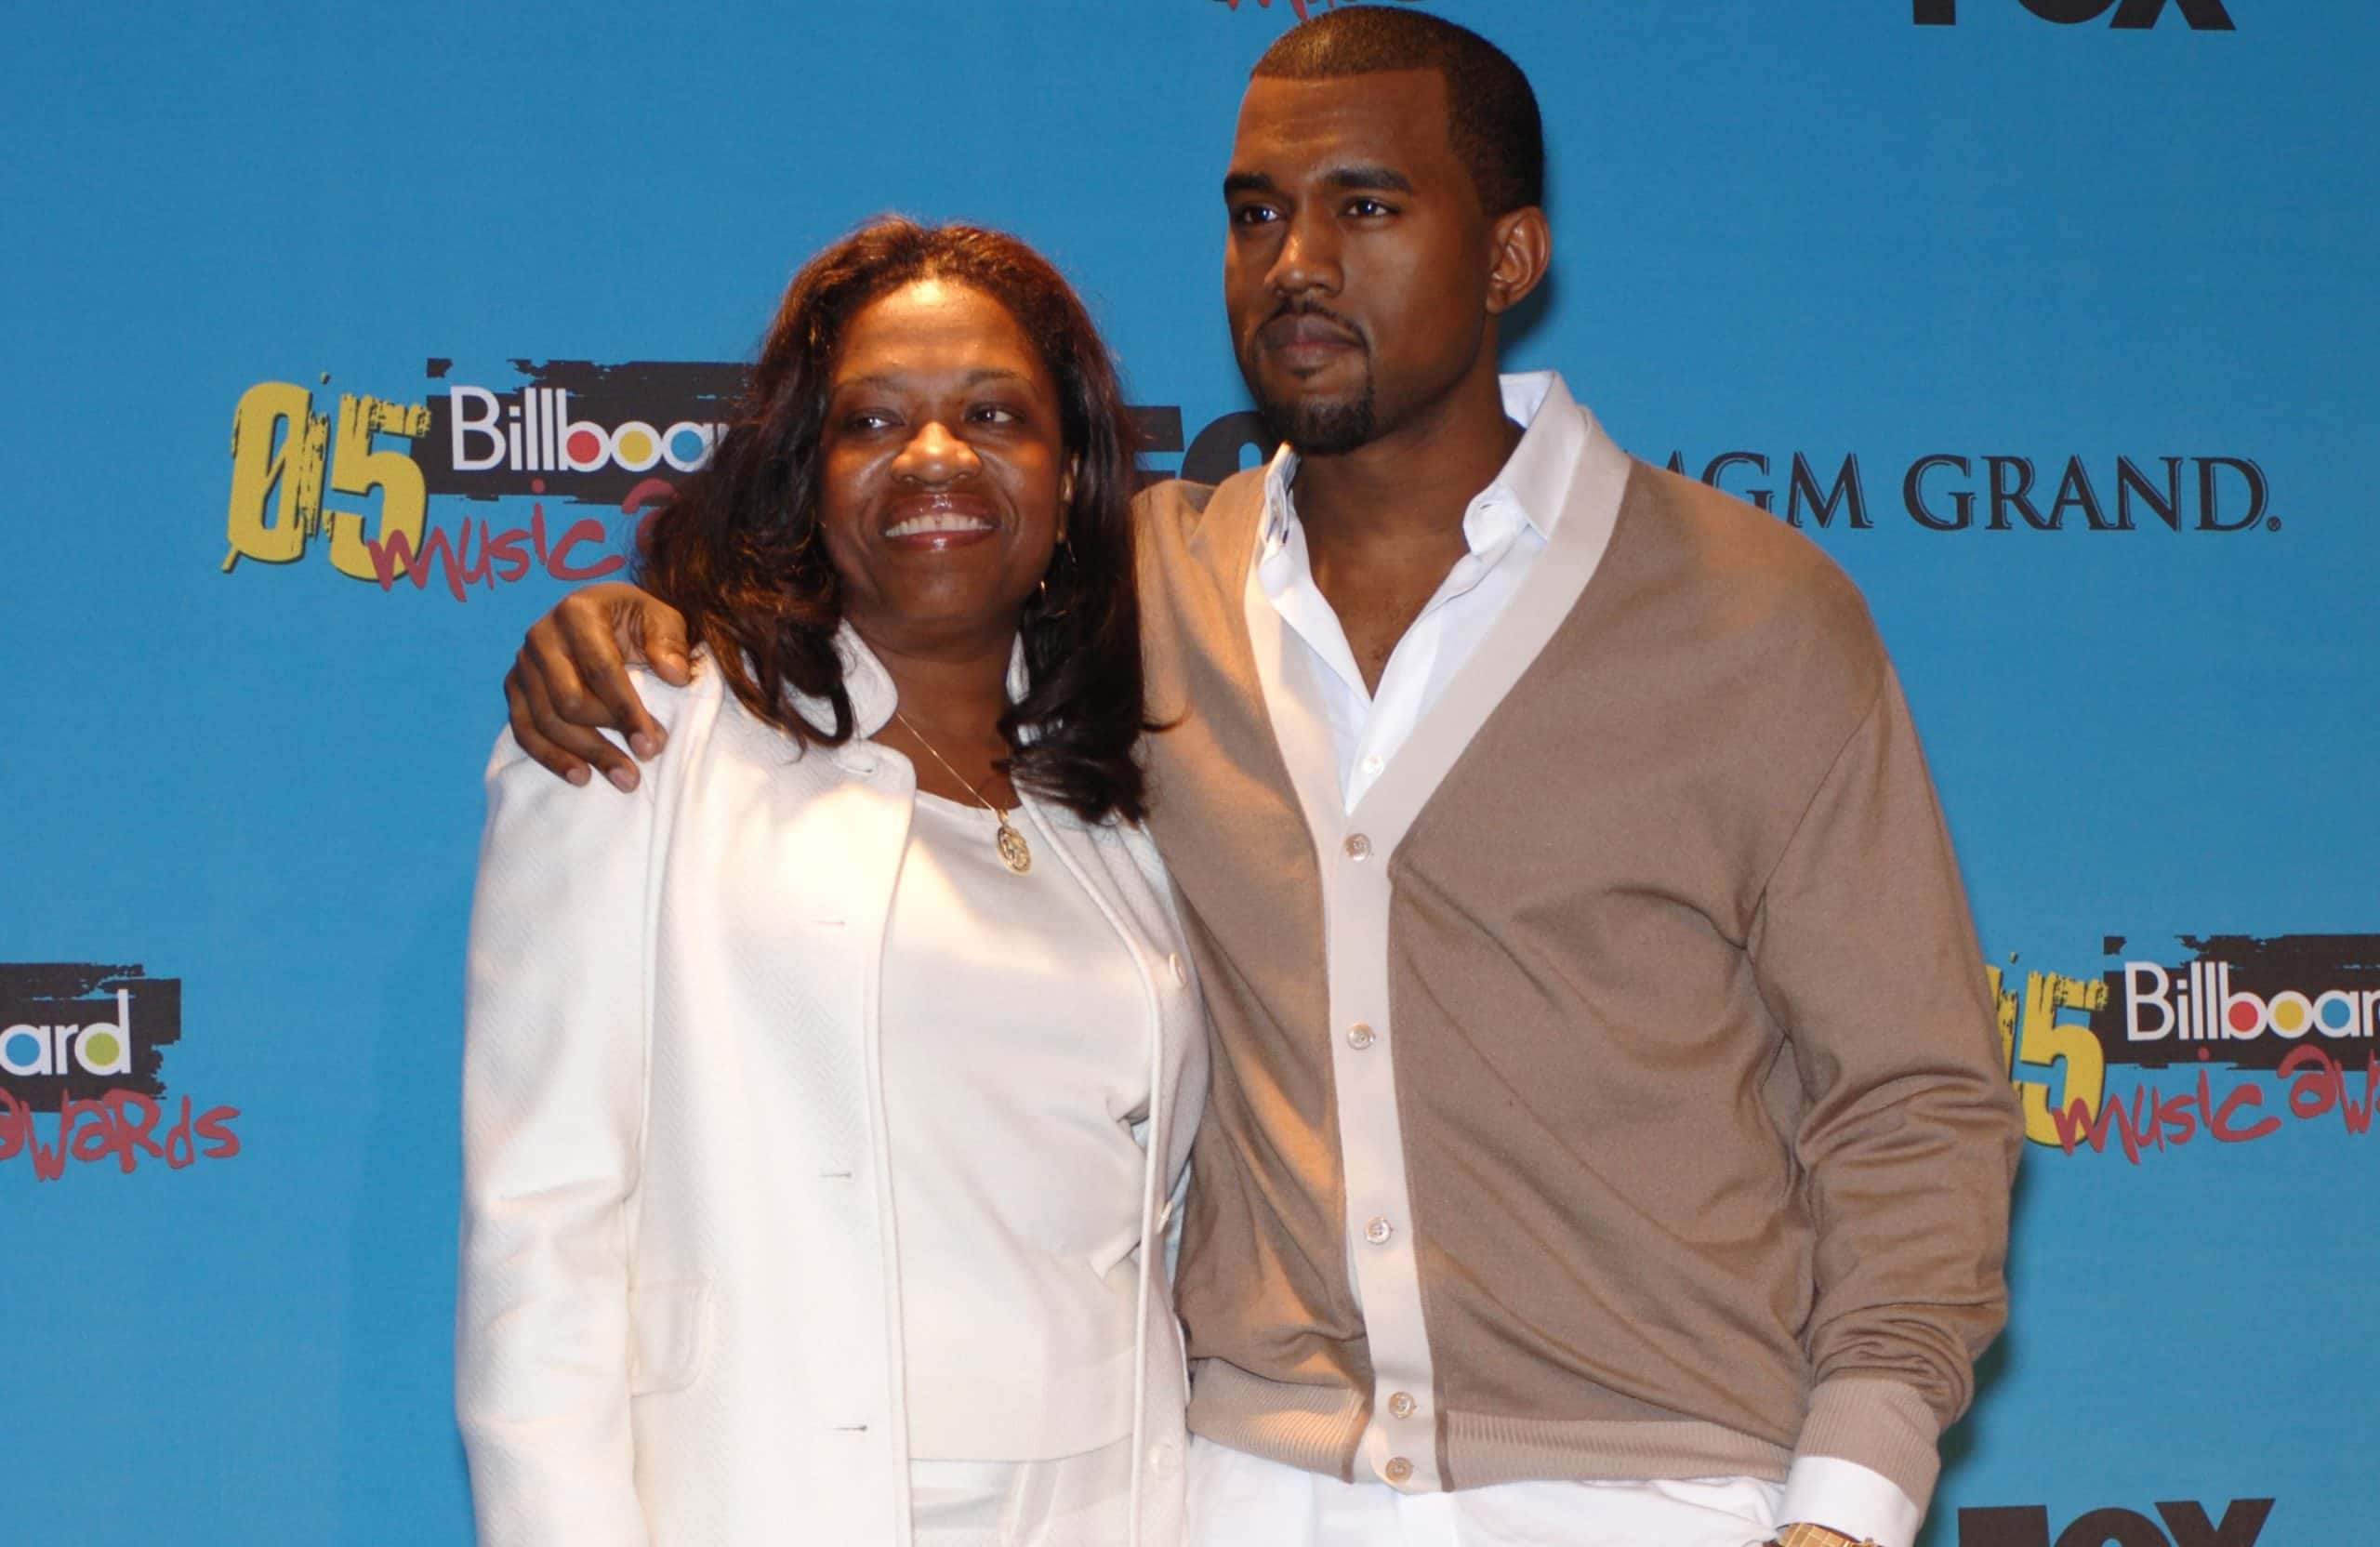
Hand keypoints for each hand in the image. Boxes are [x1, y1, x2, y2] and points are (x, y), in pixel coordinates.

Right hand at [504, 581, 691, 790]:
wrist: (601, 617)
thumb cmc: (635, 621)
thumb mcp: (661, 618)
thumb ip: (669, 642)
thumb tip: (674, 675)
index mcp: (576, 612)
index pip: (600, 669)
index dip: (626, 710)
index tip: (653, 744)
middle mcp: (541, 636)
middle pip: (569, 701)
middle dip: (607, 737)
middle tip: (643, 762)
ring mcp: (523, 663)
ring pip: (546, 721)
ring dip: (586, 755)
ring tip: (624, 778)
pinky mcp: (515, 687)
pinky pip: (523, 729)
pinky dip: (550, 757)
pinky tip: (582, 777)